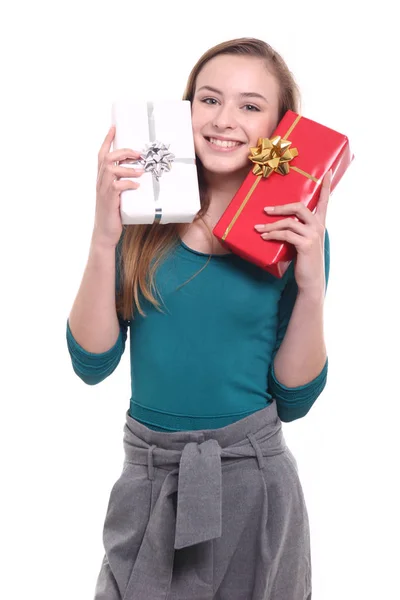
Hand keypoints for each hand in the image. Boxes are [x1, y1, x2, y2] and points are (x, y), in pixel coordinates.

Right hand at [93, 125, 143, 247]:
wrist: (105, 232)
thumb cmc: (114, 212)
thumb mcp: (118, 194)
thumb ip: (124, 182)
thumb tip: (141, 173)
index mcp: (102, 178)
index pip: (101, 154)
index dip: (107, 140)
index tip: (114, 127)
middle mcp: (100, 181)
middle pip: (107, 158)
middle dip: (123, 152)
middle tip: (138, 154)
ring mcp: (103, 190)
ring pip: (111, 170)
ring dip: (127, 168)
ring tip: (140, 171)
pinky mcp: (109, 200)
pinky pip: (117, 186)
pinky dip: (128, 184)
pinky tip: (136, 186)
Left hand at [254, 170, 331, 291]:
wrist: (311, 281)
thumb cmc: (304, 260)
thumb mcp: (303, 241)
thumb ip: (297, 229)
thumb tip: (279, 221)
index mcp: (320, 223)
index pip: (325, 201)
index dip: (326, 186)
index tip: (327, 172)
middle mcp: (319, 226)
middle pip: (300, 207)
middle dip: (281, 207)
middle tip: (266, 210)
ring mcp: (313, 235)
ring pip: (290, 221)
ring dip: (271, 224)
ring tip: (258, 228)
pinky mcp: (306, 244)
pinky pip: (286, 234)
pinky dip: (273, 234)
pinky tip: (265, 236)